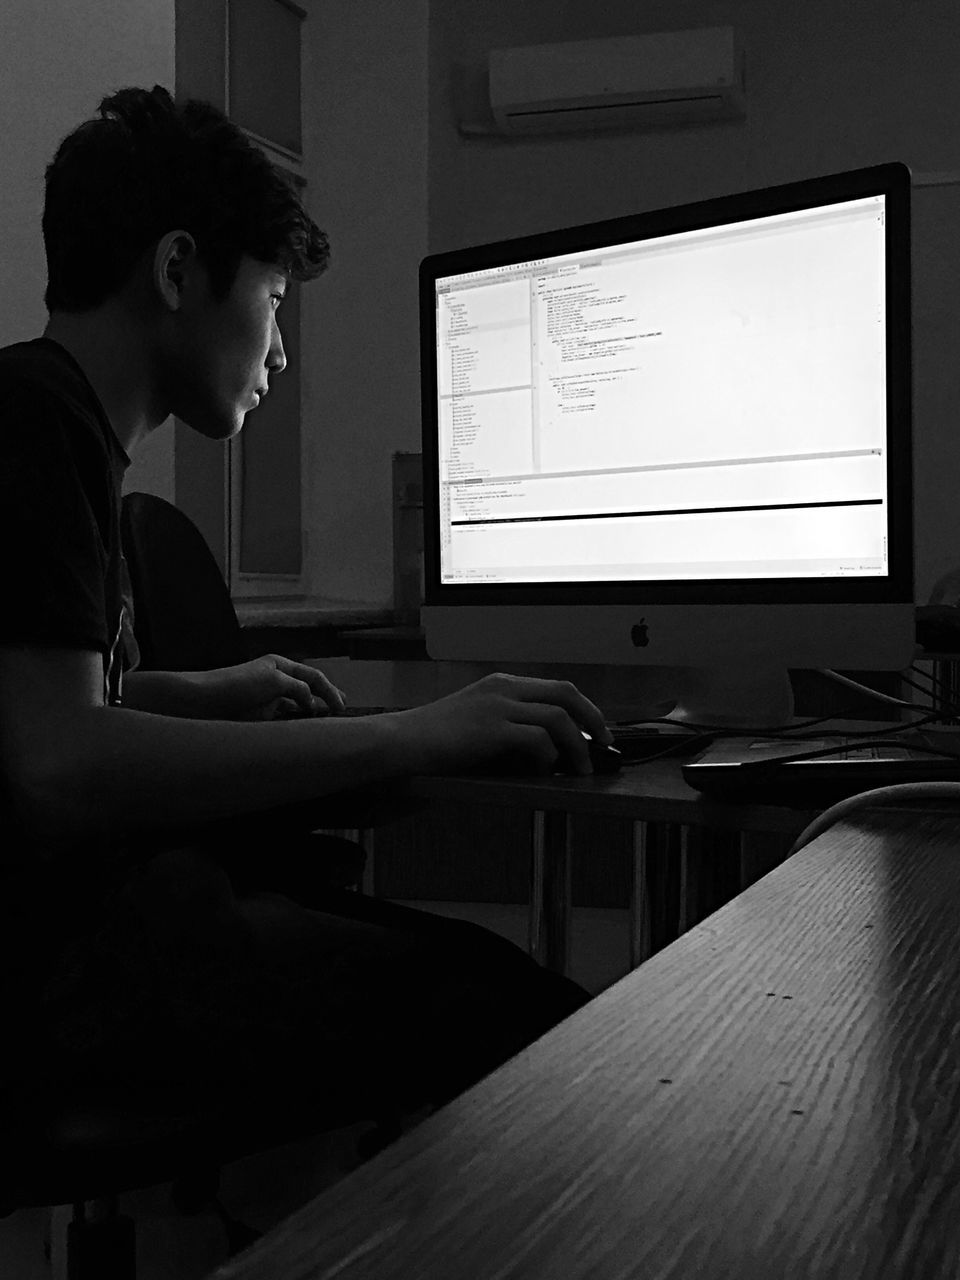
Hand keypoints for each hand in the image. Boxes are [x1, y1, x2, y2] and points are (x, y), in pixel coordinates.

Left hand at [196, 655, 345, 721]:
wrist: (204, 701)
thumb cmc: (239, 685)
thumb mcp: (274, 680)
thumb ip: (298, 689)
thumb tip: (311, 701)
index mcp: (281, 666)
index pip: (314, 677)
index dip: (330, 691)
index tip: (342, 708)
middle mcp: (277, 681)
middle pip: (308, 690)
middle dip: (326, 698)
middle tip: (343, 710)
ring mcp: (268, 699)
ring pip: (297, 706)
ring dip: (311, 714)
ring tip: (327, 724)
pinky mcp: (259, 716)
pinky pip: (283, 719)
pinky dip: (295, 724)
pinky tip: (303, 731)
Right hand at [392, 673, 611, 776]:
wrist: (400, 743)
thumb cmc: (436, 743)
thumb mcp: (478, 727)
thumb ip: (512, 732)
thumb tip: (552, 755)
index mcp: (502, 685)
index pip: (557, 688)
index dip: (584, 709)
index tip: (598, 732)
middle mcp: (504, 688)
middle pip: (566, 694)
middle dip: (594, 720)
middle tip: (605, 745)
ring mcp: (497, 705)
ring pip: (558, 718)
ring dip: (577, 746)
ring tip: (580, 770)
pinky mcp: (491, 728)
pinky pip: (537, 739)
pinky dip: (548, 757)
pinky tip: (543, 771)